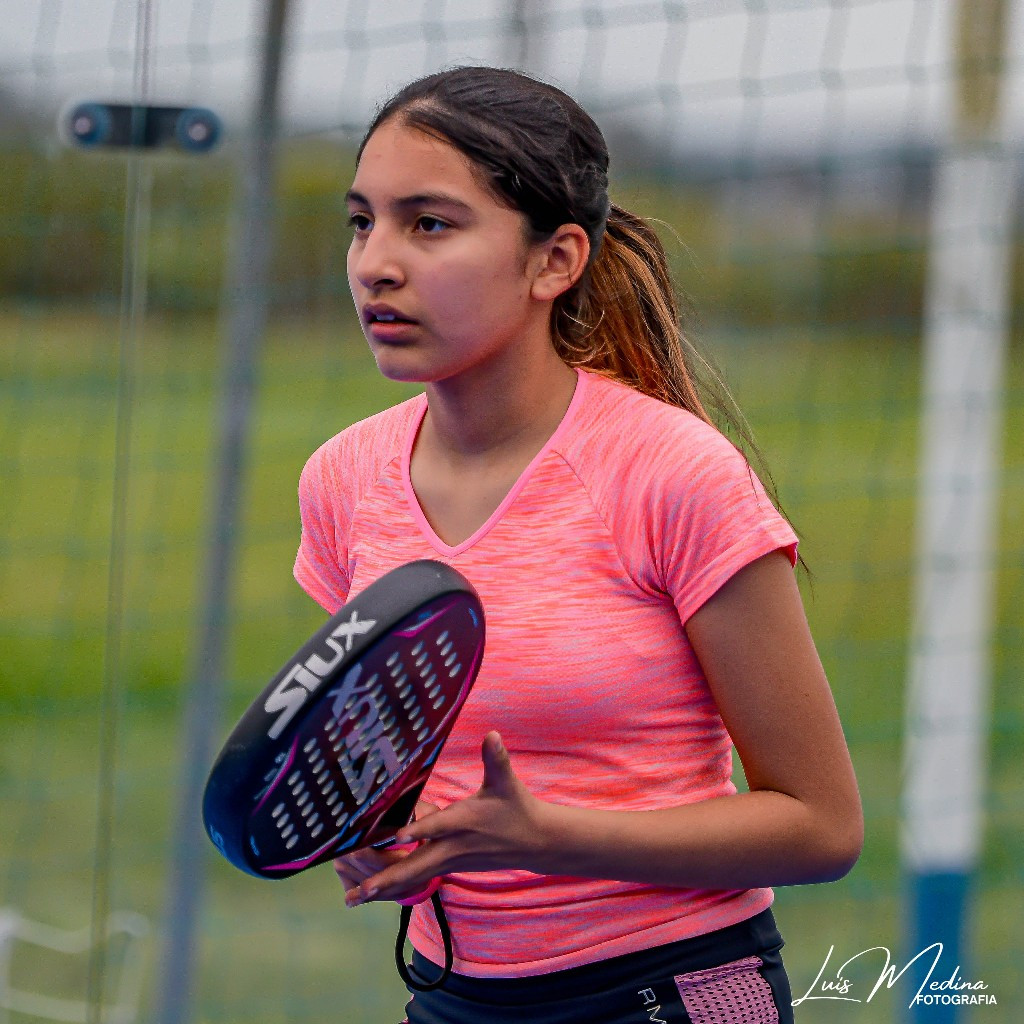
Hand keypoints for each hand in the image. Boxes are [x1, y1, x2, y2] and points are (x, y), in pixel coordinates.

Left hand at [345, 731, 545, 904]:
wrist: (534, 842)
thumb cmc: (516, 808)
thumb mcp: (506, 782)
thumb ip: (495, 759)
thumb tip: (492, 734)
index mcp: (465, 821)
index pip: (440, 826)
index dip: (420, 830)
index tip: (397, 836)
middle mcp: (453, 846)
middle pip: (416, 866)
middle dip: (386, 879)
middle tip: (356, 893)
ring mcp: (450, 860)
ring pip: (413, 877)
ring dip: (383, 888)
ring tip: (353, 899)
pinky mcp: (449, 866)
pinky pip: (418, 879)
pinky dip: (395, 887)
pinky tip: (374, 893)